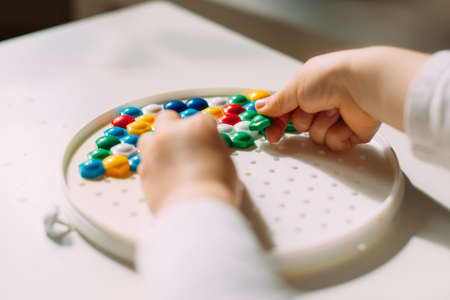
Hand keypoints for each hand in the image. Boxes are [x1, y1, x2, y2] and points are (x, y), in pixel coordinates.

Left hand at [138, 111, 238, 213]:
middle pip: (168, 117)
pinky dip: (153, 165)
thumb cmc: (215, 189)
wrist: (195, 210)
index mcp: (198, 127)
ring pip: (149, 136)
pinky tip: (164, 174)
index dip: (206, 133)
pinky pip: (145, 161)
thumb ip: (213, 150)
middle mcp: (174, 133)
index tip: (208, 141)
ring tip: (168, 157)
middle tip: (183, 140)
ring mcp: (155, 149)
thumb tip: (208, 153)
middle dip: (175, 126)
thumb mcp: (225, 163)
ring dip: (158, 143)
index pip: (203, 120)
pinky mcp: (144, 168)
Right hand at [256, 46, 428, 150]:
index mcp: (309, 88)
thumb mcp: (294, 87)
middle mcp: (323, 103)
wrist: (362, 86)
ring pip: (316, 136)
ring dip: (321, 125)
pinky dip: (337, 134)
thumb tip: (261, 107)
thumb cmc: (332, 77)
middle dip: (304, 120)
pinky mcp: (352, 132)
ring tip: (333, 110)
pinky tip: (343, 120)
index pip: (287, 110)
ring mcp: (337, 117)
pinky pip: (334, 144)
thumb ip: (276, 102)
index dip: (277, 122)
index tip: (271, 133)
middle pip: (300, 125)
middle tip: (311, 108)